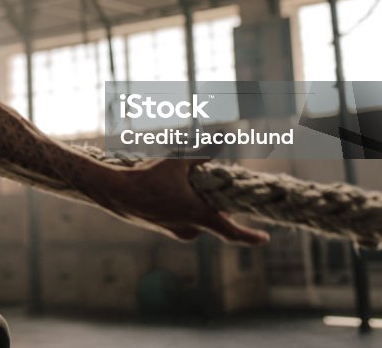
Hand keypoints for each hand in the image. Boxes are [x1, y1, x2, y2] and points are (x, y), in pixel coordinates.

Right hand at [105, 158, 268, 244]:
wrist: (116, 193)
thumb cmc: (147, 178)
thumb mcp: (177, 161)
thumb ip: (201, 154)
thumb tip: (221, 142)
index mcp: (198, 215)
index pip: (231, 232)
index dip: (251, 237)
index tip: (266, 239)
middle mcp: (190, 228)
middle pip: (215, 219)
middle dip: (218, 205)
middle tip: (215, 185)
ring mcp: (176, 230)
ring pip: (198, 219)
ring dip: (199, 204)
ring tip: (187, 183)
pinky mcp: (165, 228)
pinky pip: (184, 219)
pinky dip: (186, 207)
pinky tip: (172, 190)